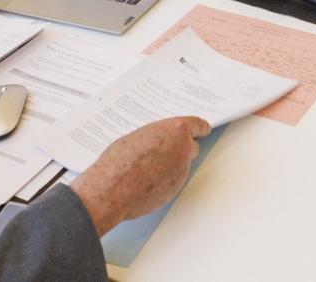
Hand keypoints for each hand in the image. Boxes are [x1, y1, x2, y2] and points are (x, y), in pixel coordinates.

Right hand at [72, 116, 210, 233]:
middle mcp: (183, 150)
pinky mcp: (175, 189)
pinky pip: (174, 181)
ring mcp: (181, 171)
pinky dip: (165, 180)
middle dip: (182, 148)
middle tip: (167, 150)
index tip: (203, 129)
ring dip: (172, 166)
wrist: (112, 189)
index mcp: (175, 131)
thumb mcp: (138, 137)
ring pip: (182, 166)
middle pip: (192, 147)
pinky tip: (148, 180)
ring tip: (148, 167)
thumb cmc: (120, 161)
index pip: (197, 126)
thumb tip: (159, 141)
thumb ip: (157, 137)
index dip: (200, 128)